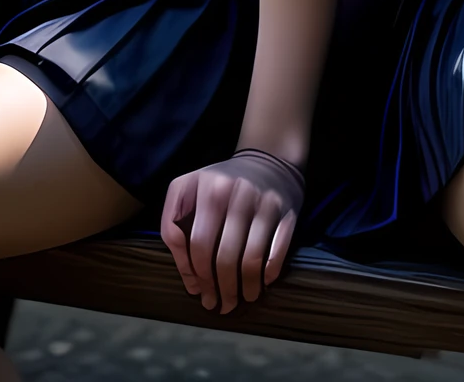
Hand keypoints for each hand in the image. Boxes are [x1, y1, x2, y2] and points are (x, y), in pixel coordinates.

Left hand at [160, 149, 302, 312]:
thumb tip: (192, 282)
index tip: (198, 290)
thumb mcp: (189, 191)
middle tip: (219, 304)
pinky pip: (276, 253)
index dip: (195, 274)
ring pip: (251, 260)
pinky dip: (268, 274)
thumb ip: (175, 228)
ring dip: (244, 288)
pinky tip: (261, 283)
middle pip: (224, 256)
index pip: (197, 243)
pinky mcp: (287, 211)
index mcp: (207, 187)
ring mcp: (264, 201)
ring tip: (240, 299)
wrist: (268, 158)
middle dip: (220, 288)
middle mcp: (236, 191)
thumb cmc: (222, 183)